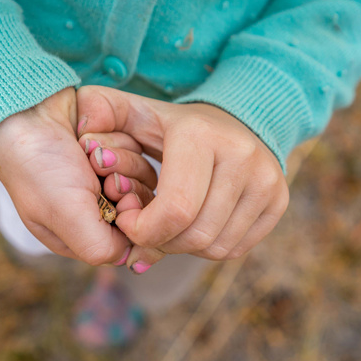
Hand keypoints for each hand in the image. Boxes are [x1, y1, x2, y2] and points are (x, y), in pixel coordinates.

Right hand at [0, 88, 130, 265]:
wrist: (25, 111)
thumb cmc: (40, 168)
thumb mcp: (68, 217)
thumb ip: (100, 248)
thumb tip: (131, 254)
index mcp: (79, 234)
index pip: (126, 240)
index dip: (129, 219)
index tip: (113, 198)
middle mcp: (95, 207)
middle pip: (140, 206)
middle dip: (122, 185)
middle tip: (97, 172)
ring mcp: (105, 176)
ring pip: (143, 176)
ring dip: (120, 160)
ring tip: (89, 152)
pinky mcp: (113, 149)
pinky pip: (139, 150)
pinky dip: (120, 141)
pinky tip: (93, 137)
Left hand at [76, 86, 288, 269]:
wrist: (238, 119)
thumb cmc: (172, 126)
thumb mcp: (134, 112)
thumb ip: (99, 114)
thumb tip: (82, 132)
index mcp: (201, 136)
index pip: (173, 210)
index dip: (143, 230)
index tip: (127, 222)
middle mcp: (242, 157)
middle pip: (194, 234)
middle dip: (160, 242)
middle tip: (144, 232)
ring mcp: (267, 180)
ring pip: (215, 246)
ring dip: (182, 247)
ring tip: (167, 227)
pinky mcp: (278, 201)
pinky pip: (235, 248)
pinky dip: (206, 247)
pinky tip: (192, 225)